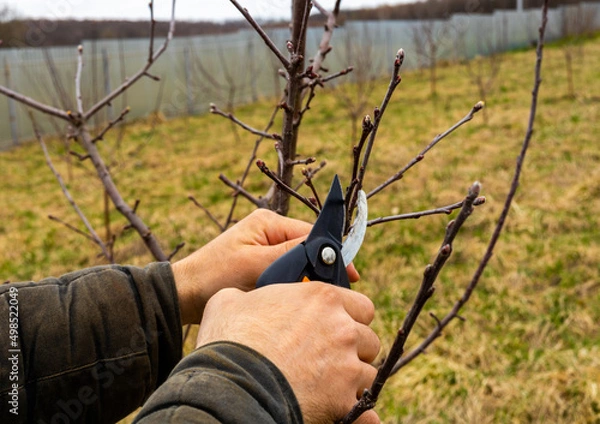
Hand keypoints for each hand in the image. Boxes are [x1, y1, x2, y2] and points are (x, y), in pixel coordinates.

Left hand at [172, 209, 359, 324]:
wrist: (184, 295)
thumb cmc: (215, 276)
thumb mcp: (256, 265)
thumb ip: (292, 254)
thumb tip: (326, 249)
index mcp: (268, 222)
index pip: (311, 234)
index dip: (331, 254)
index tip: (350, 275)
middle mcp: (268, 231)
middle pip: (307, 248)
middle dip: (319, 269)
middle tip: (331, 293)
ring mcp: (264, 248)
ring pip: (298, 262)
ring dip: (305, 279)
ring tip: (310, 299)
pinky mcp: (260, 265)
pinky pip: (286, 273)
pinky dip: (292, 285)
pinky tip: (295, 300)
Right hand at [196, 282, 380, 423]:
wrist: (230, 386)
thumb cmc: (229, 340)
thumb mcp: (229, 301)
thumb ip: (248, 296)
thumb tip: (242, 300)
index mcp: (322, 298)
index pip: (362, 306)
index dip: (350, 318)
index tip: (336, 328)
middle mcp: (342, 328)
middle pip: (369, 340)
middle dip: (353, 350)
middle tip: (331, 359)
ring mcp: (346, 365)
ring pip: (368, 373)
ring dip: (352, 379)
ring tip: (329, 386)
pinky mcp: (342, 400)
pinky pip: (364, 409)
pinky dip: (357, 413)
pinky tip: (340, 410)